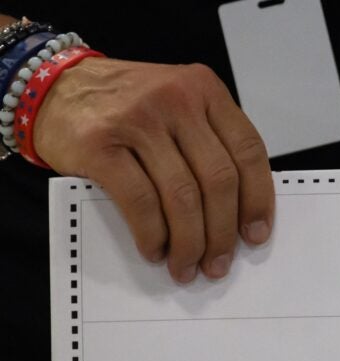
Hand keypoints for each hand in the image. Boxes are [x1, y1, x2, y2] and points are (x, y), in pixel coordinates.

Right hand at [35, 58, 274, 282]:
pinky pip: (140, 201)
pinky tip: (155, 250)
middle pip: (218, 179)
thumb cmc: (125, 105)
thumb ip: (209, 141)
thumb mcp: (178, 105)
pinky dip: (152, 234)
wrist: (54, 87)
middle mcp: (176, 99)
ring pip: (183, 196)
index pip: (248, 150)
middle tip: (219, 263)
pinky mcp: (100, 145)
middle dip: (223, 232)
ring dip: (190, 242)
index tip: (256, 234)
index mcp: (205, 90)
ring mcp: (138, 120)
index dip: (258, 199)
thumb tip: (238, 211)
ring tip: (186, 267)